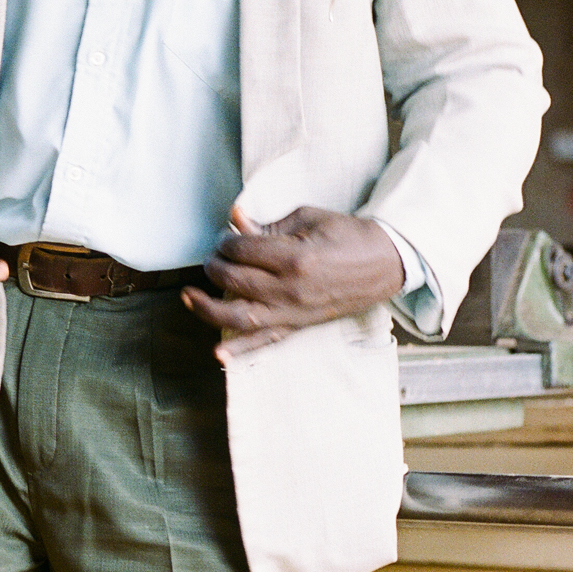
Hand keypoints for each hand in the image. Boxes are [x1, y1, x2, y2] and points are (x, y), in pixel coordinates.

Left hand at [183, 203, 404, 360]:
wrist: (384, 262)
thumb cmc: (347, 235)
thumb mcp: (308, 219)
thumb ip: (269, 224)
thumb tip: (236, 222)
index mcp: (295, 257)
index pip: (243, 250)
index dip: (227, 241)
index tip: (225, 236)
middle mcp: (291, 289)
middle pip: (235, 280)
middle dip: (215, 266)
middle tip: (212, 258)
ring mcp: (294, 311)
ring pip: (240, 316)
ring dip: (208, 308)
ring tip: (188, 296)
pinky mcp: (299, 325)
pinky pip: (266, 341)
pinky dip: (241, 349)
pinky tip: (219, 352)